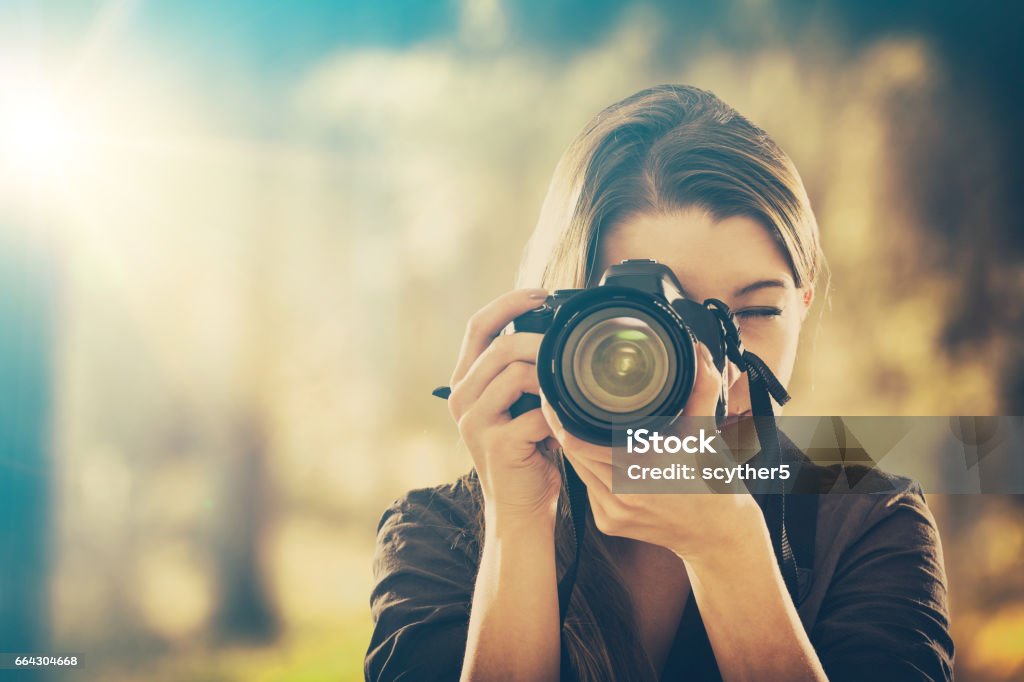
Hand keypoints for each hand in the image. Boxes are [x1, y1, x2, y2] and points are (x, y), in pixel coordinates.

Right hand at [448, 289, 562, 527]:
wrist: (520, 510)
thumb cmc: (528, 452)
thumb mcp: (519, 404)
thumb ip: (525, 371)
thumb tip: (556, 332)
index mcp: (465, 382)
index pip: (478, 325)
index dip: (509, 302)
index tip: (542, 294)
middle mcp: (461, 398)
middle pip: (500, 346)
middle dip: (540, 340)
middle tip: (568, 347)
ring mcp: (475, 423)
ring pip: (516, 374)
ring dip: (551, 377)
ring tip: (569, 389)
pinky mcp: (497, 445)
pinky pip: (535, 413)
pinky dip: (559, 413)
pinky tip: (569, 422)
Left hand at [541, 341, 765, 560]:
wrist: (718, 535)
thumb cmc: (713, 481)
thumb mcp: (706, 431)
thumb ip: (701, 387)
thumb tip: (698, 350)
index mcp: (641, 468)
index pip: (578, 440)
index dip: (561, 417)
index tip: (555, 394)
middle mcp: (621, 495)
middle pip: (572, 453)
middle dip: (565, 428)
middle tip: (559, 401)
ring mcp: (611, 513)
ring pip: (577, 469)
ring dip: (576, 448)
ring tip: (576, 423)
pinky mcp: (607, 524)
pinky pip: (587, 487)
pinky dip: (590, 469)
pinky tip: (599, 456)